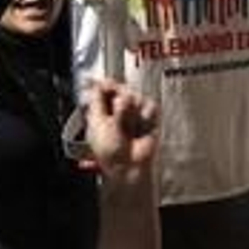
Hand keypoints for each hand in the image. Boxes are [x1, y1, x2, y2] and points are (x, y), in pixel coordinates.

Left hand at [83, 80, 158, 194]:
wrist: (130, 166)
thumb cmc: (110, 150)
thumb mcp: (98, 123)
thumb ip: (98, 101)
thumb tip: (99, 83)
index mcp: (101, 112)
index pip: (103, 89)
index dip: (107, 85)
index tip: (110, 84)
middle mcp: (117, 112)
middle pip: (122, 89)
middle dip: (121, 98)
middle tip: (120, 109)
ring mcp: (134, 115)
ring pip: (136, 96)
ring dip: (133, 109)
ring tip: (130, 124)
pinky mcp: (149, 120)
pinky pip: (150, 106)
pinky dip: (146, 113)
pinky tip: (142, 122)